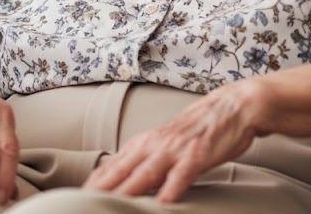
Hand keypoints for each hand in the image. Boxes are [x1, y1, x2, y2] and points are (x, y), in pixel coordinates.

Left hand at [82, 79, 272, 202]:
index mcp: (145, 142)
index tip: (78, 197)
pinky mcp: (197, 154)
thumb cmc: (199, 128)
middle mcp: (155, 144)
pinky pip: (181, 174)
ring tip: (111, 206)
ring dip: (127, 191)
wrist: (232, 106)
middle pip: (122, 171)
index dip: (95, 183)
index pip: (112, 166)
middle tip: (84, 203)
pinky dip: (170, 188)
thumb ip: (147, 160)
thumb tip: (128, 179)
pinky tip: (163, 202)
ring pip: (145, 173)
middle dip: (101, 189)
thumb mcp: (166, 142)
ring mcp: (175, 149)